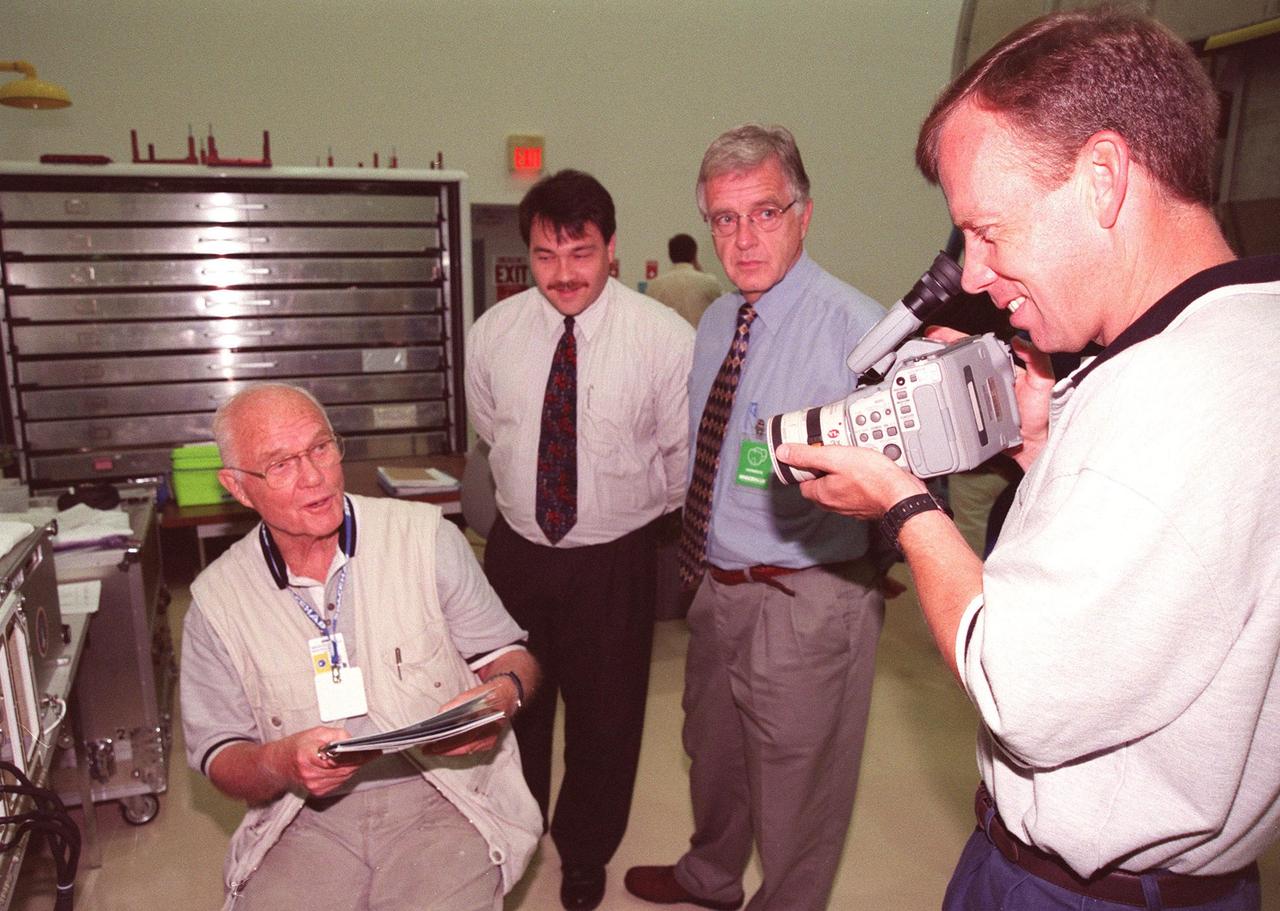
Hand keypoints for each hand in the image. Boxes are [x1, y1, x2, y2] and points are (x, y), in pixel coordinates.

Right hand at [269, 726, 373, 796]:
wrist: (278, 764)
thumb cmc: (296, 747)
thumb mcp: (315, 733)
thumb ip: (335, 734)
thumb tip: (352, 740)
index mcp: (307, 756)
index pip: (337, 758)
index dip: (356, 755)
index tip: (370, 751)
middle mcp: (310, 774)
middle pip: (344, 769)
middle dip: (360, 760)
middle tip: (372, 752)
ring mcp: (313, 785)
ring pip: (344, 777)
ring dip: (354, 767)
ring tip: (362, 756)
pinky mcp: (317, 792)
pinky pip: (340, 782)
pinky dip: (346, 773)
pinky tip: (348, 765)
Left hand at [419, 677, 511, 756]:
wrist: (507, 697)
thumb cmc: (489, 694)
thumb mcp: (475, 693)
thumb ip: (459, 702)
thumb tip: (442, 712)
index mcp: (488, 717)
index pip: (464, 733)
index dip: (447, 740)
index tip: (431, 742)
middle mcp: (491, 731)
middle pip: (464, 745)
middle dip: (443, 749)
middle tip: (426, 749)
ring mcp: (491, 739)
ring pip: (466, 749)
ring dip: (448, 751)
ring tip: (431, 749)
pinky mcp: (489, 743)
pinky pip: (470, 749)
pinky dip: (457, 749)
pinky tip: (445, 748)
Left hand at [773, 443, 924, 518]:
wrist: (903, 497)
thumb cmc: (873, 478)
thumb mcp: (835, 457)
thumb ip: (807, 455)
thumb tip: (783, 452)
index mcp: (822, 494)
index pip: (803, 483)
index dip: (805, 467)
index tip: (812, 455)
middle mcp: (835, 505)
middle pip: (820, 486)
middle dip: (824, 470)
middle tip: (835, 454)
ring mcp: (852, 507)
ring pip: (839, 488)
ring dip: (843, 475)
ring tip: (853, 458)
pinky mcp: (867, 505)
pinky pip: (857, 491)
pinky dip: (859, 481)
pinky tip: (868, 470)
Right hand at [926, 325, 1054, 469]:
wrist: (1035, 444)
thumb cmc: (1041, 414)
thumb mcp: (1041, 382)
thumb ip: (1036, 360)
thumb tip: (1020, 340)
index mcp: (999, 369)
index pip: (974, 348)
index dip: (955, 339)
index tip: (937, 333)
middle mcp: (984, 380)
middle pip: (957, 362)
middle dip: (936, 352)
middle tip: (919, 347)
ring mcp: (975, 397)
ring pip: (952, 380)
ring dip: (935, 373)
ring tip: (920, 365)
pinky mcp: (970, 414)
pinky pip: (953, 402)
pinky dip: (940, 396)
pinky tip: (930, 392)